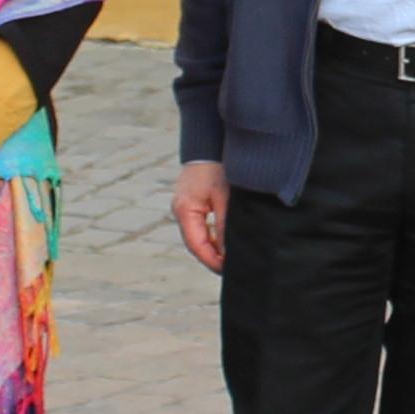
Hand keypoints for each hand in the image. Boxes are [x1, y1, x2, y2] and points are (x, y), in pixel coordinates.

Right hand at [174, 157, 230, 272]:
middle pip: (196, 243)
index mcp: (185, 210)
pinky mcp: (192, 203)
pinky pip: (201, 226)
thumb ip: (225, 226)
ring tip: (233, 258)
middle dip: (213, 257)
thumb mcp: (225, 198)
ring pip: (199, 235)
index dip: (212, 261)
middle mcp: (181, 210)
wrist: (210, 142)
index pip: (196, 245)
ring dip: (214, 247)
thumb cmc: (218, 167)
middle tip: (233, 269)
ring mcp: (185, 207)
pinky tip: (227, 241)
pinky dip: (213, 235)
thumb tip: (228, 252)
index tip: (227, 272)